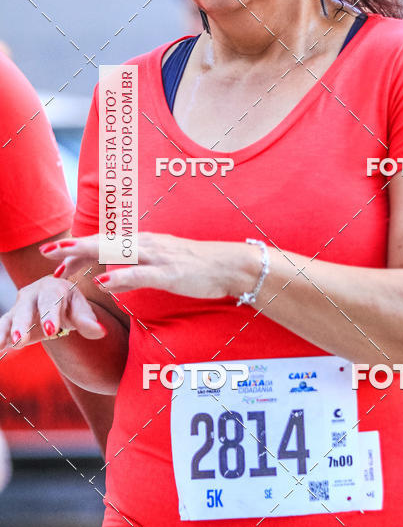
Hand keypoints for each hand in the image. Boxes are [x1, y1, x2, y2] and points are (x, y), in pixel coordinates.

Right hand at [0, 275, 106, 351]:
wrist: (56, 302)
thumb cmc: (71, 306)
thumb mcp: (81, 310)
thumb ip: (88, 321)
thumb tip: (101, 332)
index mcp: (53, 288)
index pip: (51, 301)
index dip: (50, 315)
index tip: (50, 330)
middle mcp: (32, 294)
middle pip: (25, 308)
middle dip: (22, 324)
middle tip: (21, 341)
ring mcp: (19, 307)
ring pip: (10, 318)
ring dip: (5, 332)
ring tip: (1, 346)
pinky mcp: (10, 320)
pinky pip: (1, 329)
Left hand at [40, 233, 246, 298]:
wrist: (231, 265)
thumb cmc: (200, 266)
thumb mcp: (164, 263)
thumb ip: (138, 267)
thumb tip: (114, 275)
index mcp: (144, 243)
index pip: (105, 243)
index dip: (80, 249)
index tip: (57, 257)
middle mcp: (147, 244)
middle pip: (103, 243)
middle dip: (74, 247)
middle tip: (47, 253)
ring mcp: (158, 256)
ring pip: (116, 253)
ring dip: (88, 255)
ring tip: (64, 260)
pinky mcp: (170, 272)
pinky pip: (141, 274)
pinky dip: (120, 278)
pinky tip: (103, 283)